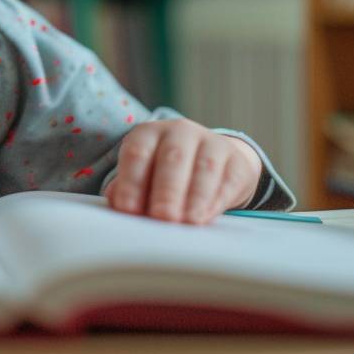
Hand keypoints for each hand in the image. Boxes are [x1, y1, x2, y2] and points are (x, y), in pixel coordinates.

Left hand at [105, 119, 262, 224]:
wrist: (216, 163)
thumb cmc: (167, 175)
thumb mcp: (145, 176)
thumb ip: (129, 190)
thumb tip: (117, 207)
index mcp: (149, 133)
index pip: (137, 153)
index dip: (131, 182)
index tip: (128, 210)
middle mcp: (180, 131)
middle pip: (172, 158)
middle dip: (166, 190)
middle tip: (162, 216)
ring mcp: (211, 143)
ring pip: (204, 168)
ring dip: (194, 197)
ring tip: (186, 221)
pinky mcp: (236, 161)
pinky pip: (227, 180)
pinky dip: (216, 200)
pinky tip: (206, 217)